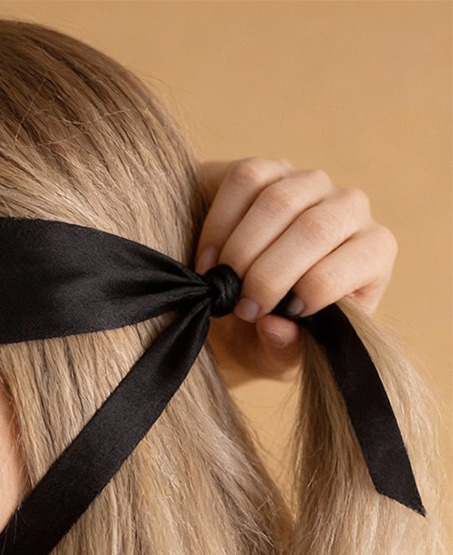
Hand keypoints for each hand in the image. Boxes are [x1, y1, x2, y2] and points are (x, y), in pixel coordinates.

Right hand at [197, 158, 396, 387]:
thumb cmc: (268, 334)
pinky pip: (246, 179)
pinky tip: (208, 260)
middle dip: (267, 275)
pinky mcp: (270, 169)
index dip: (309, 290)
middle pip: (315, 228)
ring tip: (219, 284)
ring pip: (279, 200)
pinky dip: (219, 224)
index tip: (266, 317)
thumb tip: (276, 326)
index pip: (360, 257)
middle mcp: (351, 210)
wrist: (234, 306)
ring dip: (239, 251)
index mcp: (372, 255)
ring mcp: (310, 184)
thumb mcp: (279, 357)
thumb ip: (285, 350)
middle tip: (238, 307)